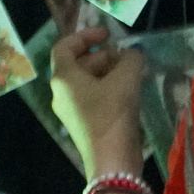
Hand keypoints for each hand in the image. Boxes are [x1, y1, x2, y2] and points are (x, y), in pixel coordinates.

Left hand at [50, 26, 147, 174]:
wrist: (110, 159)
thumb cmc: (112, 114)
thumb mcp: (125, 80)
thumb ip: (130, 59)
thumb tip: (131, 54)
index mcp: (62, 78)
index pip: (64, 47)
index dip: (84, 36)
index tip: (107, 34)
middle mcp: (60, 92)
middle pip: (77, 64)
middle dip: (102, 55)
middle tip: (127, 57)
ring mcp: (70, 109)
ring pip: (87, 81)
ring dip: (108, 72)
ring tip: (133, 72)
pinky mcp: (84, 122)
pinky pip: (93, 96)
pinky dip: (109, 88)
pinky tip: (130, 90)